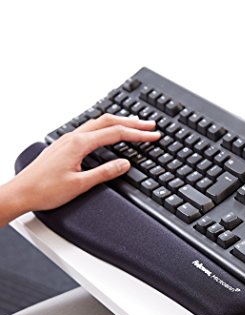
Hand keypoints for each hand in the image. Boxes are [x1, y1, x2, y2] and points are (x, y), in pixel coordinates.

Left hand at [11, 114, 159, 212]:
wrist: (21, 192)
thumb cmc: (45, 190)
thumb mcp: (80, 185)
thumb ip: (105, 172)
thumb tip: (125, 164)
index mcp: (79, 144)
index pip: (115, 133)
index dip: (137, 134)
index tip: (153, 135)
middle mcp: (73, 137)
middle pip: (108, 121)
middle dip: (132, 122)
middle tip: (150, 126)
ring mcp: (68, 139)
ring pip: (98, 123)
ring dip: (119, 122)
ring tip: (135, 125)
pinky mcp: (65, 145)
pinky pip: (90, 129)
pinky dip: (106, 128)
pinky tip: (110, 133)